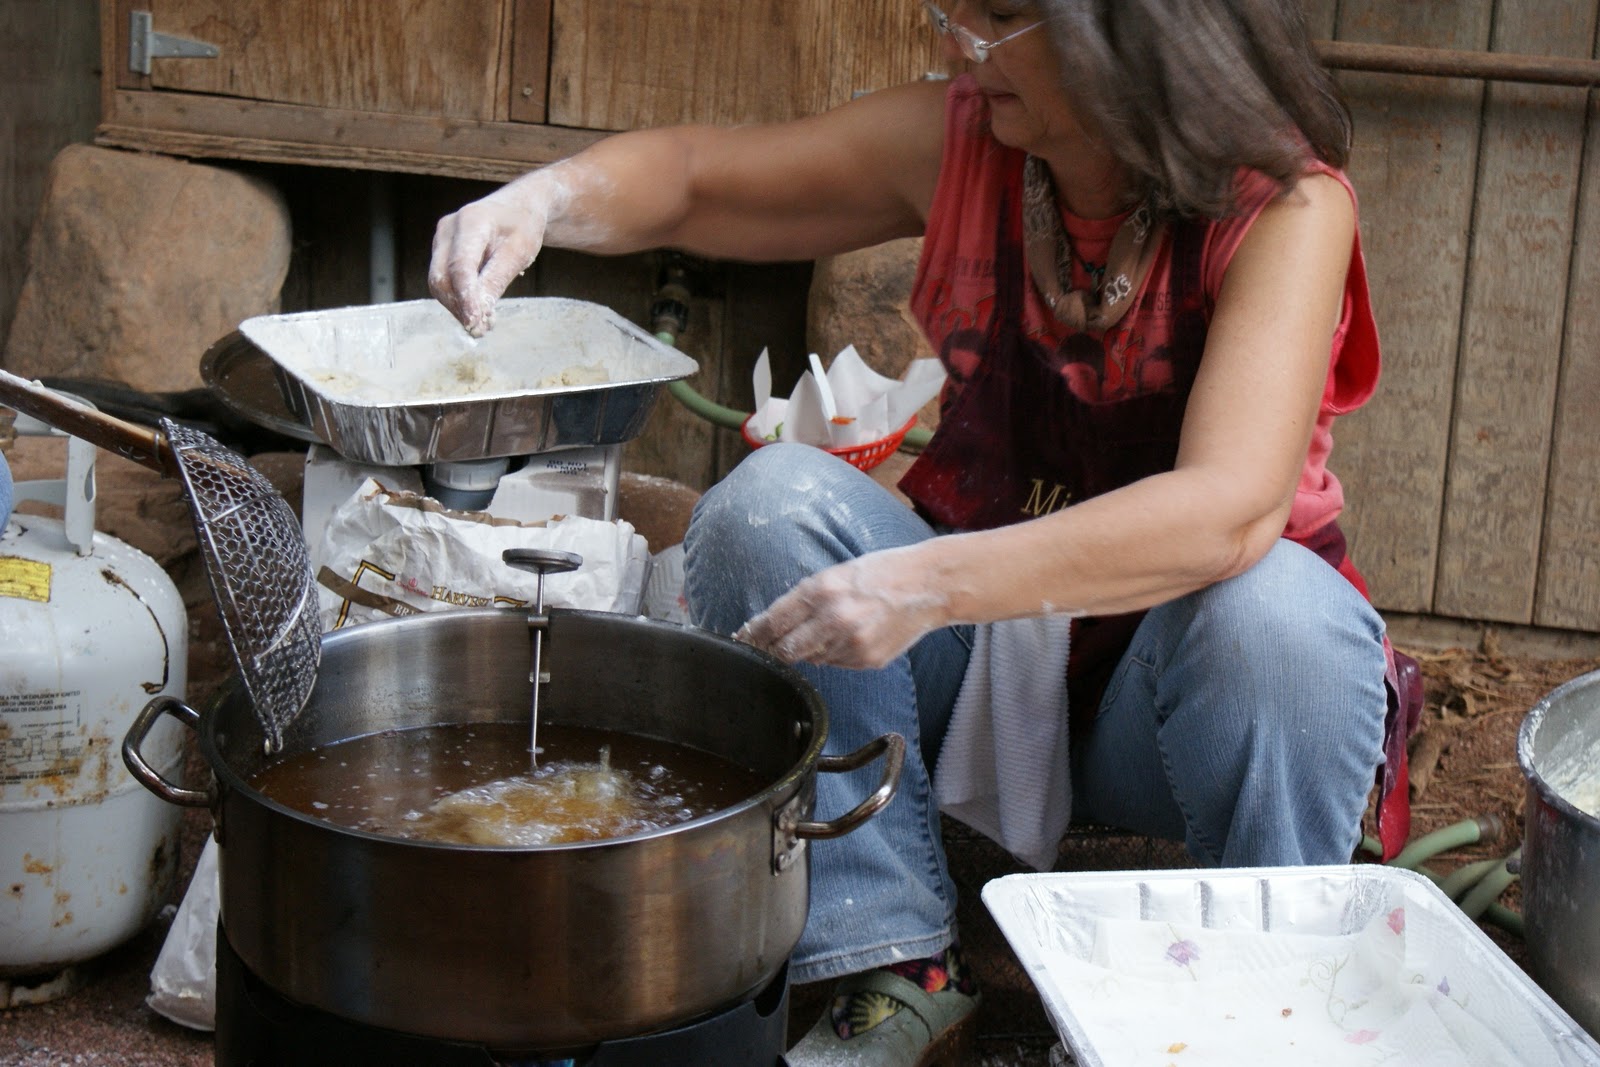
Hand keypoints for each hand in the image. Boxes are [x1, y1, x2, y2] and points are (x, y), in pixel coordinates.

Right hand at [428, 172, 552, 336]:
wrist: (518, 207)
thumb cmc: (523, 226)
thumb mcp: (519, 252)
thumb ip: (497, 280)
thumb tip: (480, 313)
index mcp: (472, 221)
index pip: (461, 266)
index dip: (466, 297)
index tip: (475, 323)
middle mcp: (449, 228)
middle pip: (442, 277)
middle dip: (459, 307)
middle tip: (482, 330)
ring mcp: (441, 238)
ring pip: (438, 282)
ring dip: (458, 307)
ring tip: (484, 322)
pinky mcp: (442, 249)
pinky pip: (443, 279)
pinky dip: (458, 298)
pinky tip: (477, 310)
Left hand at [736, 546, 947, 669]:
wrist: (928, 586)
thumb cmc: (882, 573)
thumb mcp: (837, 573)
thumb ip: (806, 599)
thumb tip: (776, 627)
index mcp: (821, 590)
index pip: (772, 622)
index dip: (753, 634)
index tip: (743, 640)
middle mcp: (833, 619)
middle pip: (785, 650)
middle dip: (774, 651)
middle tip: (767, 649)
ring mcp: (851, 644)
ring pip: (812, 658)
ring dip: (810, 649)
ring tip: (832, 628)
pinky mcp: (867, 660)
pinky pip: (837, 663)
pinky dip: (836, 653)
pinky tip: (853, 635)